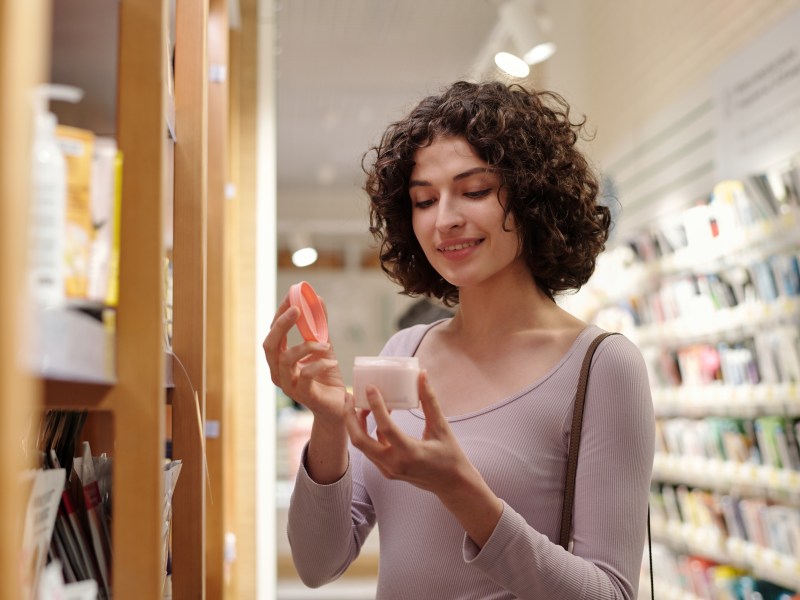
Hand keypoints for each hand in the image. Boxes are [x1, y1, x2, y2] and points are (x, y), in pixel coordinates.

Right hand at [263, 292, 346, 422]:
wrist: (337, 407)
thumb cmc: (326, 377)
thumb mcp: (323, 347)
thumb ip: (319, 326)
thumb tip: (318, 299)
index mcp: (280, 360)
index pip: (273, 334)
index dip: (279, 314)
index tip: (291, 296)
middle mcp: (279, 372)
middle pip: (270, 345)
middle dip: (282, 325)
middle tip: (297, 310)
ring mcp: (289, 385)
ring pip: (286, 360)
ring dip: (306, 346)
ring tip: (325, 344)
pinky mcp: (304, 395)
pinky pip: (306, 375)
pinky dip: (319, 364)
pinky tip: (332, 361)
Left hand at [344, 370, 473, 496]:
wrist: (451, 484)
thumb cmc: (449, 454)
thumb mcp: (441, 426)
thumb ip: (430, 401)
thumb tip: (422, 375)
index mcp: (410, 453)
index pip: (385, 427)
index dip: (376, 406)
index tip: (370, 387)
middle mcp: (394, 464)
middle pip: (359, 440)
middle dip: (350, 416)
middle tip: (350, 396)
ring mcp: (388, 470)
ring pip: (362, 446)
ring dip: (356, 424)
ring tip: (358, 403)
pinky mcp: (387, 471)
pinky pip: (370, 450)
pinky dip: (367, 432)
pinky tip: (373, 416)